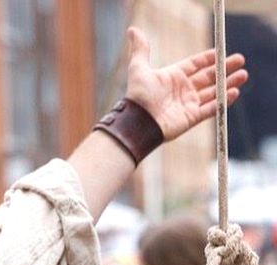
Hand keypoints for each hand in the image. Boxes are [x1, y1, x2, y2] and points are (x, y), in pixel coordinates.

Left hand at [125, 27, 247, 141]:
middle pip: (208, 77)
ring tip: (243, 75)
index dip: (207, 58)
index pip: (194, 65)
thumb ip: (141, 50)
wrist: (138, 121)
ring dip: (228, 83)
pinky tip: (234, 92)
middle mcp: (182, 90)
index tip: (220, 51)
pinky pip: (212, 108)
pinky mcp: (192, 117)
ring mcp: (188, 104)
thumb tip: (133, 30)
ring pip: (213, 92)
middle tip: (240, 61)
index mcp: (172, 77)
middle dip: (224, 69)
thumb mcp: (138, 68)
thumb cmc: (138, 95)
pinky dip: (223, 101)